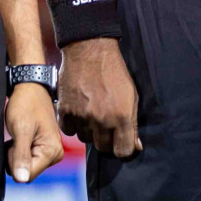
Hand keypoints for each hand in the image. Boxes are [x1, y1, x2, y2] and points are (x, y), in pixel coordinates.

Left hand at [5, 82, 65, 182]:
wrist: (30, 89)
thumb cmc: (25, 105)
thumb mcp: (21, 130)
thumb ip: (21, 155)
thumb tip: (22, 180)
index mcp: (53, 152)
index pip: (27, 175)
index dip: (16, 161)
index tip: (17, 142)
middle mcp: (55, 155)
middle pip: (27, 172)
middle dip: (16, 158)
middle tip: (18, 137)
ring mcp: (50, 152)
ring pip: (25, 167)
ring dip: (16, 154)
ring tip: (19, 135)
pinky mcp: (44, 149)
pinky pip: (26, 160)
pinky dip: (19, 151)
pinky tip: (21, 137)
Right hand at [58, 37, 141, 157]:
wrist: (90, 49)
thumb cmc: (114, 72)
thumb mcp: (132, 95)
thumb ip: (133, 123)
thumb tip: (136, 147)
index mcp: (121, 116)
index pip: (122, 151)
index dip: (124, 150)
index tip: (122, 143)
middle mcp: (101, 120)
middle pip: (103, 147)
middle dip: (106, 140)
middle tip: (106, 124)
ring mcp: (81, 116)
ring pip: (85, 139)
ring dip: (89, 131)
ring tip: (92, 112)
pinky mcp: (65, 111)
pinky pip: (69, 130)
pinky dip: (73, 124)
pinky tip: (79, 110)